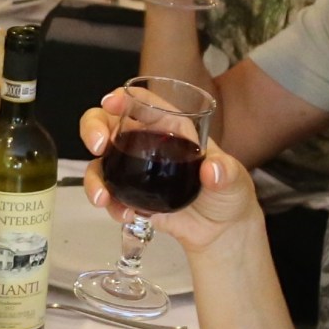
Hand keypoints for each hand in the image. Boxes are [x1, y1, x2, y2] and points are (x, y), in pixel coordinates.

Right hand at [78, 91, 259, 253]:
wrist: (221, 231)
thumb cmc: (229, 194)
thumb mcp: (235, 179)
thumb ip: (226, 172)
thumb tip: (212, 170)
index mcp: (170, 128)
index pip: (142, 103)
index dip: (123, 97)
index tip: (112, 103)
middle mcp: (146, 144)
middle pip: (107, 124)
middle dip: (93, 128)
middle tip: (97, 145)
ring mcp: (134, 171)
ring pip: (100, 163)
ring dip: (94, 178)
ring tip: (102, 199)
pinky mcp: (130, 196)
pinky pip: (109, 195)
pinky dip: (110, 205)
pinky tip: (125, 215)